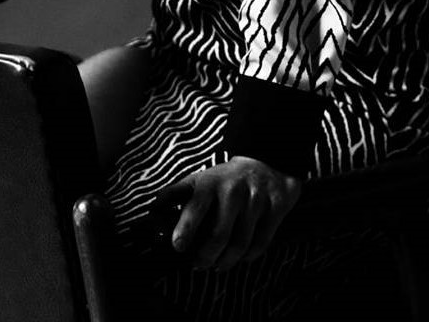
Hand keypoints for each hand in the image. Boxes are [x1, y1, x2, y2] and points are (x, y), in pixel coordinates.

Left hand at [153, 157, 301, 270]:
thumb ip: (176, 195)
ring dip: (226, 261)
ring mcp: (255, 198)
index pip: (196, 206)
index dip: (185, 227)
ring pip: (240, 243)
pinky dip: (248, 257)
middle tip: (198, 265)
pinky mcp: (275, 207)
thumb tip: (152, 213)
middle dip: (206, 256)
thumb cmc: (224, 180)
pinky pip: (261, 243)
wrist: (265, 164)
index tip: (178, 246)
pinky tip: (240, 258)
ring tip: (216, 265)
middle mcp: (233, 189)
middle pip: (219, 234)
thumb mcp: (199, 180)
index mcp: (210, 182)